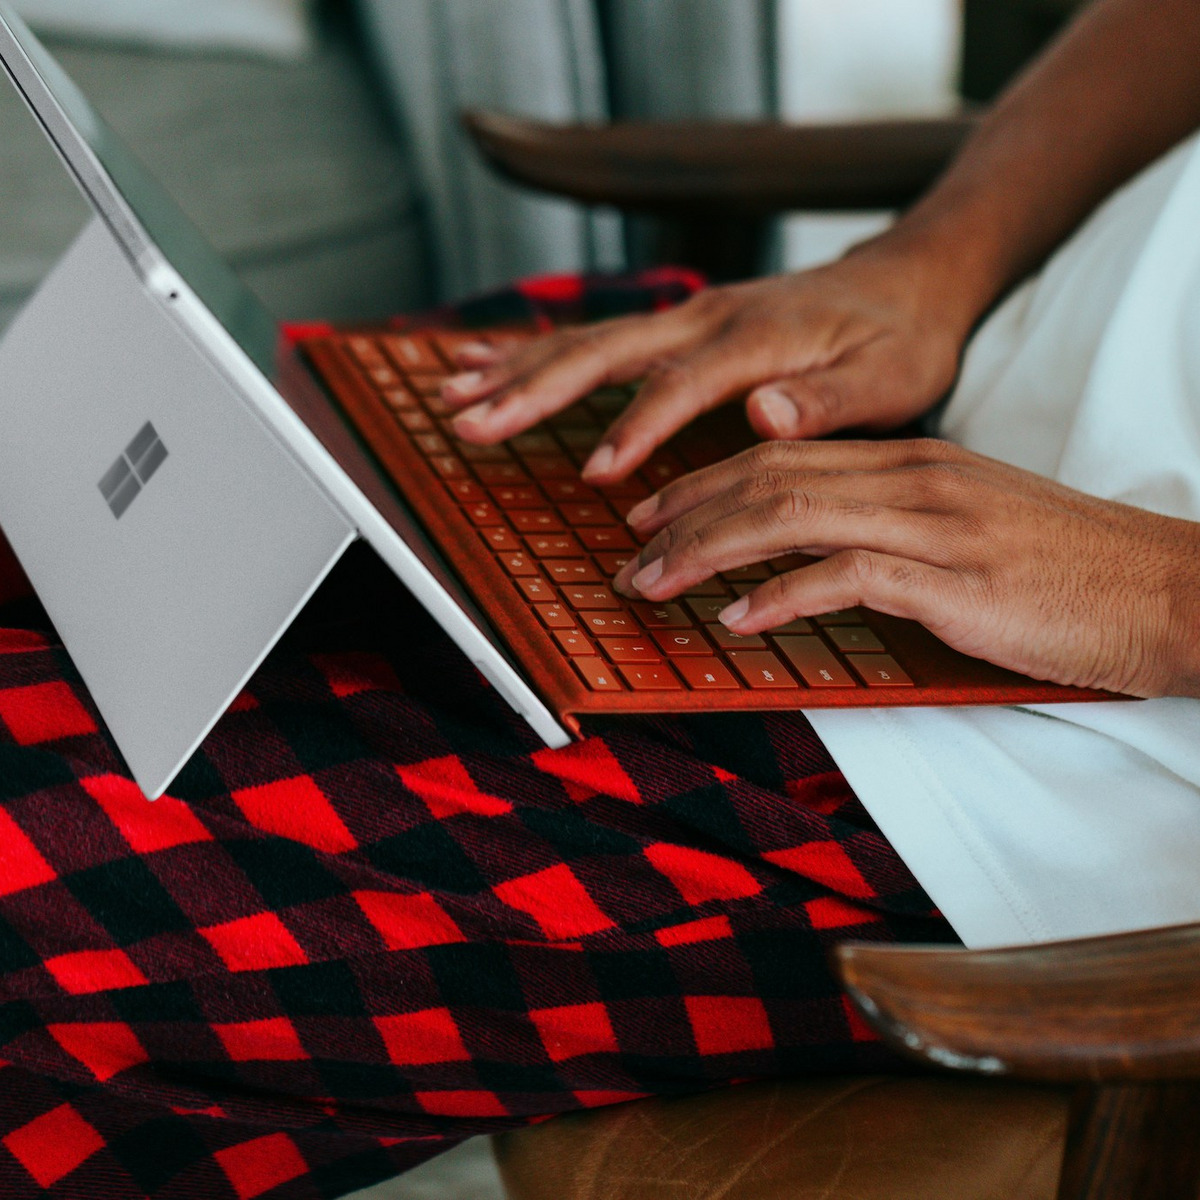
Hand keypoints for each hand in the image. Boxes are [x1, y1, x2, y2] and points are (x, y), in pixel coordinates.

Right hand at [440, 242, 971, 484]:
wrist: (908, 280)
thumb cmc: (902, 339)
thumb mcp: (891, 378)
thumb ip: (828, 400)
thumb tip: (764, 410)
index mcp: (757, 337)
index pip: (682, 384)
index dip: (638, 428)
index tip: (597, 475)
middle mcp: (709, 318)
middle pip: (605, 349)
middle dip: (532, 388)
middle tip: (470, 419)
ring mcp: (689, 315)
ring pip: (588, 339)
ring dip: (517, 368)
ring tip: (454, 395)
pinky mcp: (682, 323)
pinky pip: (600, 336)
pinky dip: (542, 352)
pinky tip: (496, 365)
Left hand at [612, 438, 1199, 698]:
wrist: (1171, 588)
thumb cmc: (1070, 571)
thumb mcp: (971, 529)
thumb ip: (896, 530)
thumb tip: (824, 559)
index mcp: (912, 463)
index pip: (783, 455)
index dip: (706, 483)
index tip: (655, 513)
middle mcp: (913, 478)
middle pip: (768, 476)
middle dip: (683, 513)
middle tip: (627, 550)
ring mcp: (934, 524)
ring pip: (789, 516)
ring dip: (707, 550)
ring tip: (651, 583)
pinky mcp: (956, 578)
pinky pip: (846, 576)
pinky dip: (781, 596)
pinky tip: (736, 621)